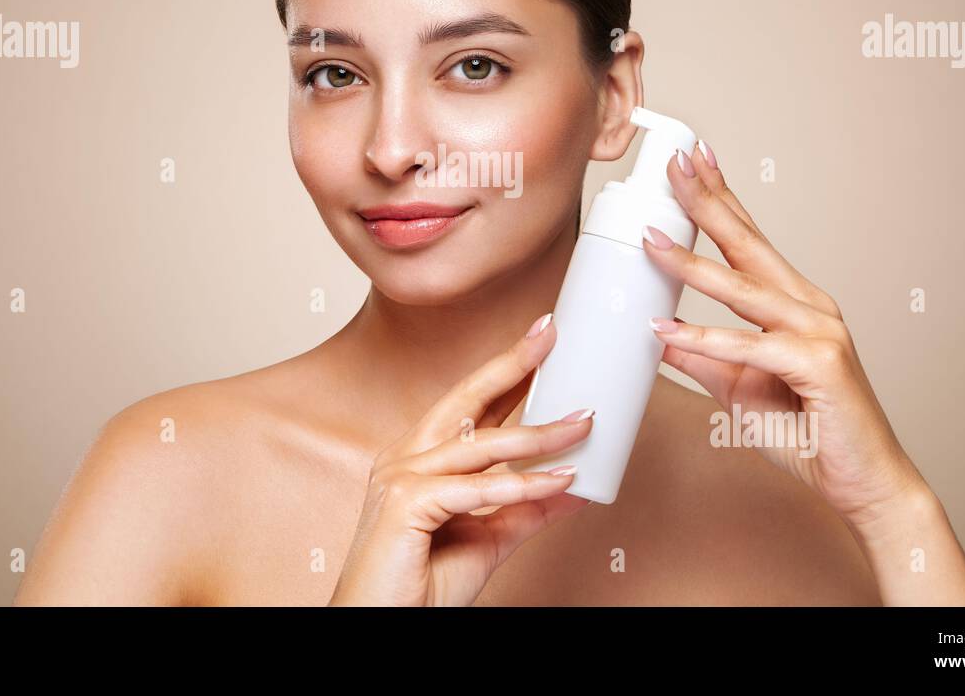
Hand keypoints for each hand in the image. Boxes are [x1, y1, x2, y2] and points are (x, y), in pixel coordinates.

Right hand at [329, 313, 592, 605]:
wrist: (381, 629)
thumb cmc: (420, 587)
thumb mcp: (487, 539)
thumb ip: (524, 510)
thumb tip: (573, 488)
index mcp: (418, 459)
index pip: (468, 405)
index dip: (506, 371)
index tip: (541, 341)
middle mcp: (405, 458)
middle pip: (465, 399)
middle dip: (511, 364)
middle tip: (551, 334)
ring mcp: (401, 476)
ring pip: (481, 444)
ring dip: (539, 435)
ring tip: (583, 425)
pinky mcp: (406, 502)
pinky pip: (479, 488)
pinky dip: (524, 484)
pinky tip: (559, 479)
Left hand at [643, 139, 964, 603]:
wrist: (860, 481)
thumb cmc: (809, 432)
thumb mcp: (738, 388)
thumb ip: (703, 358)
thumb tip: (657, 335)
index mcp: (794, 304)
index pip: (748, 242)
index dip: (718, 201)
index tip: (689, 165)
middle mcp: (810, 307)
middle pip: (748, 245)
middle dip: (708, 201)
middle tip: (675, 164)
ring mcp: (819, 331)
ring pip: (744, 290)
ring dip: (692, 265)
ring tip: (652, 240)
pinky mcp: (818, 364)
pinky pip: (749, 347)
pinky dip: (704, 339)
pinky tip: (665, 330)